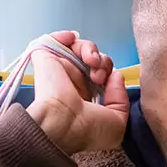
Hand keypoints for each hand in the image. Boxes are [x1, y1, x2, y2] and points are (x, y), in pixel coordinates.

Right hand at [27, 31, 130, 153]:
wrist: (63, 126)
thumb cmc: (89, 131)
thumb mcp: (117, 122)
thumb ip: (121, 98)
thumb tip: (115, 75)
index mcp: (87, 98)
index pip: (101, 75)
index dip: (109, 72)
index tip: (110, 81)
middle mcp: (73, 83)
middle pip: (93, 59)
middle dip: (103, 61)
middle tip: (99, 74)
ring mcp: (59, 71)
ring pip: (78, 48)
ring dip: (90, 49)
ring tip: (91, 61)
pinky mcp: (45, 59)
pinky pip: (53, 39)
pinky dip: (65, 35)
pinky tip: (72, 40)